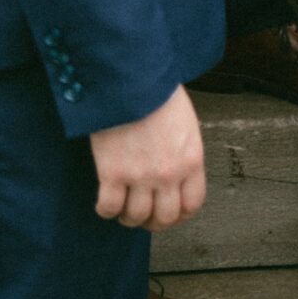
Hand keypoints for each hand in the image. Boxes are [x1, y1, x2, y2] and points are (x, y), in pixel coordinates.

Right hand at [90, 84, 205, 228]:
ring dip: (129, 217)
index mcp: (191, 159)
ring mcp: (140, 176)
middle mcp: (169, 173)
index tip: (170, 213)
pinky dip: (106, 209)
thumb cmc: (157, 91)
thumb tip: (178, 168)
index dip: (180, 214)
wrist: (131, 77)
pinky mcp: (112, 173)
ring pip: (136, 217)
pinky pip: (109, 207)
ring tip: (123, 208)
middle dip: (154, 221)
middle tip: (144, 215)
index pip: (192, 204)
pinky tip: (105, 202)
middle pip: (165, 217)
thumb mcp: (185, 122)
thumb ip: (183, 151)